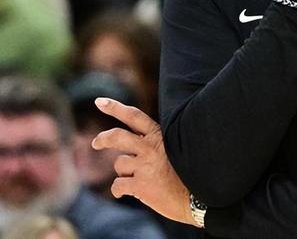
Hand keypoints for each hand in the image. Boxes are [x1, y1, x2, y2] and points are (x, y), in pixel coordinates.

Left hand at [91, 98, 196, 226]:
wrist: (198, 197)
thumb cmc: (188, 173)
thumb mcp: (175, 149)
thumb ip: (154, 143)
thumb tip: (130, 144)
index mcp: (159, 136)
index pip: (134, 116)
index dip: (115, 108)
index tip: (99, 101)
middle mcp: (150, 147)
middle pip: (117, 136)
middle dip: (103, 139)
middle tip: (95, 143)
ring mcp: (144, 166)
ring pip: (119, 164)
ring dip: (125, 172)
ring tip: (143, 178)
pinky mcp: (140, 185)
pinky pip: (117, 185)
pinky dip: (120, 190)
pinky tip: (133, 191)